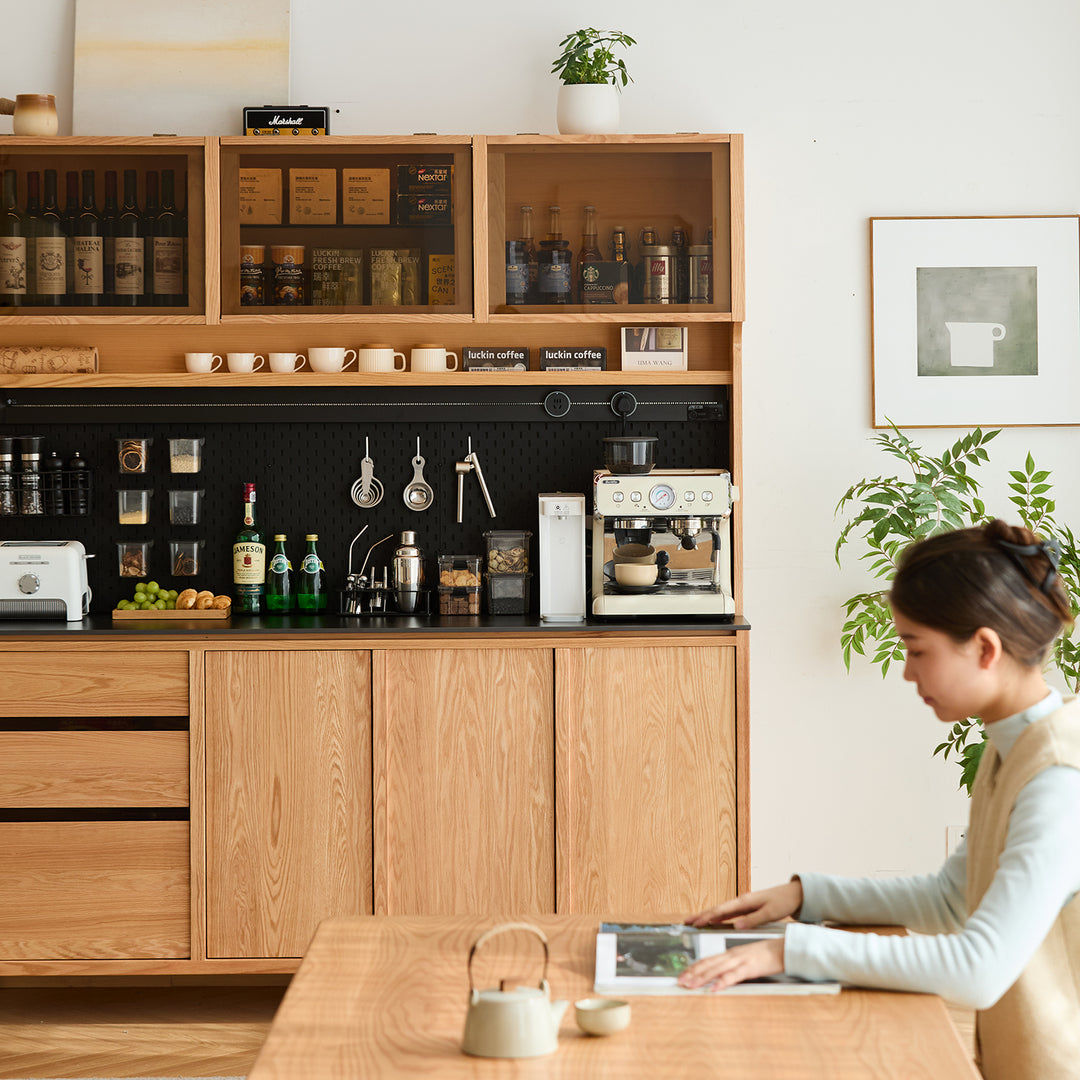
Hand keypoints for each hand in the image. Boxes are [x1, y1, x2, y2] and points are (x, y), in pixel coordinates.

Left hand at [677, 938, 784, 990]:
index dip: (694, 967)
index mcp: (730, 953)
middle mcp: (731, 955)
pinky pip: (733, 976)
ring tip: (690, 985)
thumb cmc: (766, 955)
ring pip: (716, 969)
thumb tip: (722, 975)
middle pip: (707, 963)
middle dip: (692, 972)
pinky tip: (714, 989)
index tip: (683, 974)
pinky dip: (722, 982)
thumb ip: (734, 965)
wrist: (782, 949)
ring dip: (701, 977)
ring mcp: (739, 960)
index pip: (707, 960)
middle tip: (680, 981)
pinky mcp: (749, 967)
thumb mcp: (746, 959)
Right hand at [684, 880, 802, 929]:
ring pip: (721, 911)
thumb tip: (736, 925)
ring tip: (695, 921)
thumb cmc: (783, 902)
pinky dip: (718, 917)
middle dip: (701, 915)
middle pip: (717, 909)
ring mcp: (743, 904)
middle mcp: (741, 901)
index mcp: (745, 901)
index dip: (707, 917)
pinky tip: (713, 921)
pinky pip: (728, 913)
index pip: (721, 910)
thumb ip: (753, 919)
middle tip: (687, 921)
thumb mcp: (770, 912)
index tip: (695, 922)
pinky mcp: (747, 908)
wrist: (794, 894)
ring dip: (707, 916)